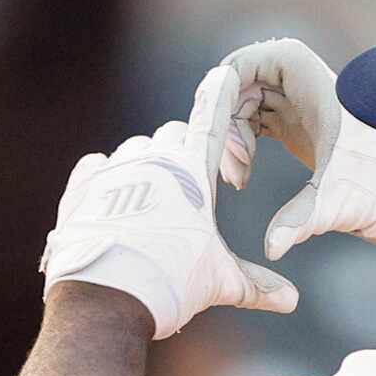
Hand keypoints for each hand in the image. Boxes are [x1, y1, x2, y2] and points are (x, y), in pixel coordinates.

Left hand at [40, 68, 298, 338]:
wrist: (107, 298)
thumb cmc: (172, 284)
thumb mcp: (219, 282)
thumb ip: (256, 286)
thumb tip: (292, 302)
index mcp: (193, 170)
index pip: (213, 119)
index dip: (220, 96)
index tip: (224, 73)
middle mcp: (154, 157)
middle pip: (173, 135)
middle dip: (182, 152)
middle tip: (186, 188)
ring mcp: (116, 168)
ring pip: (134, 150)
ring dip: (144, 166)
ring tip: (147, 204)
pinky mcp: (83, 185)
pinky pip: (95, 165)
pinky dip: (105, 177)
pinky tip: (110, 198)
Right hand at [219, 38, 375, 260]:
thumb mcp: (347, 203)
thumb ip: (306, 218)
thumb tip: (272, 248)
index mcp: (319, 87)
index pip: (256, 59)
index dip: (225, 89)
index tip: (215, 133)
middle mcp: (309, 89)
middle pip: (242, 82)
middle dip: (225, 121)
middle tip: (231, 171)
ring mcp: (303, 107)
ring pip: (244, 102)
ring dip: (230, 135)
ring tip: (237, 179)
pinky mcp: (300, 129)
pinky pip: (254, 120)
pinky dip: (241, 143)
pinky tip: (243, 178)